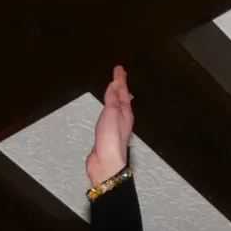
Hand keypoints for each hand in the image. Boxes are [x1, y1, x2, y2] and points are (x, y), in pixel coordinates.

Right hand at [86, 65, 132, 186]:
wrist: (106, 162)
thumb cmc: (111, 138)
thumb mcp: (112, 113)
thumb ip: (113, 98)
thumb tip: (116, 84)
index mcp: (125, 113)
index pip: (123, 91)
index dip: (120, 79)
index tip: (119, 68)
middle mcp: (122, 119)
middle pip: (122, 99)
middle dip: (120, 87)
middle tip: (119, 77)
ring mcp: (114, 127)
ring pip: (116, 108)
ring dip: (115, 98)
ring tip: (115, 91)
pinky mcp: (105, 134)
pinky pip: (108, 116)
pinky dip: (108, 109)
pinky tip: (108, 111)